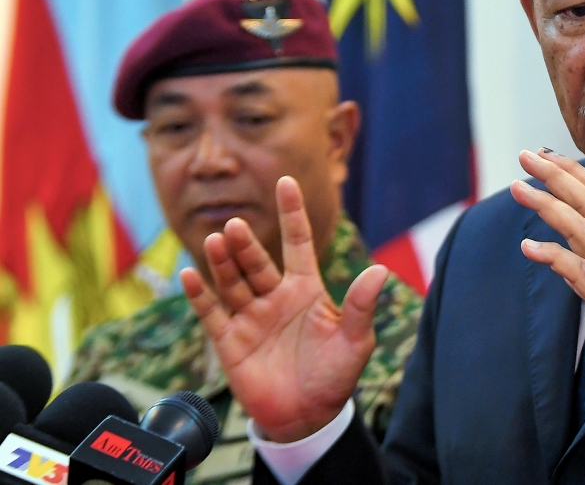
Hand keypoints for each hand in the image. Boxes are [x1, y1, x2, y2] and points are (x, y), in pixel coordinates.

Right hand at [180, 176, 387, 441]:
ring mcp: (251, 317)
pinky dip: (199, 294)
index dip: (293, 213)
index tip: (287, 182)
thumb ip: (362, 306)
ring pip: (233, 281)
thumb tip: (380, 270)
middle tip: (235, 225)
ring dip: (223, 262)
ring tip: (216, 240)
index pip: (297, 242)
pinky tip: (189, 274)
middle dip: (246, 244)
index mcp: (306, 289)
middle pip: (258, 262)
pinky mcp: (230, 341)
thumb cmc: (335, 376)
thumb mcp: (355, 341)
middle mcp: (275, 297)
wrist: (308, 418)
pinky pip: (212, 312)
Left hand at [510, 150, 584, 405]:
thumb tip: (565, 246)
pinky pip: (582, 274)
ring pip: (583, 230)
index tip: (546, 155)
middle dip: (556, 176)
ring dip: (548, 205)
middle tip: (526, 156)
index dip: (573, 173)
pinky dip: (554, 256)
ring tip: (519, 188)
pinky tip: (529, 247)